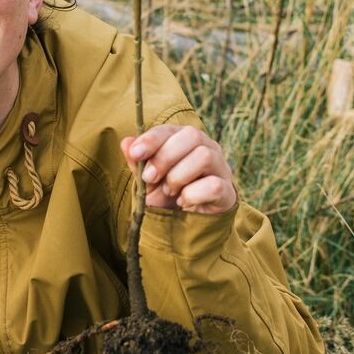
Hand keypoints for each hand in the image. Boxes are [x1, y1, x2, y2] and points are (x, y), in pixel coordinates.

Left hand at [121, 124, 236, 214]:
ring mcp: (221, 168)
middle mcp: (207, 148)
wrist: (188, 225)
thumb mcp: (147, 180)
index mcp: (186, 140)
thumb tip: (126, 142)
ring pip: (204, 157)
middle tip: (150, 179)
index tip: (136, 154)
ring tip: (169, 192)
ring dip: (178, 176)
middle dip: (165, 157)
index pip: (171, 129)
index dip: (152, 139)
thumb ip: (137, 162)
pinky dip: (192, 195)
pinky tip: (183, 202)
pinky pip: (214, 185)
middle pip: (192, 135)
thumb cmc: (167, 195)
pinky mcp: (228, 192)